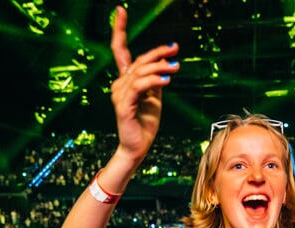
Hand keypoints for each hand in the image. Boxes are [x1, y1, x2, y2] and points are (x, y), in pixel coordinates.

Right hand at [110, 6, 178, 162]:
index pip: (120, 50)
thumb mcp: (154, 97)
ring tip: (176, 68)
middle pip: (138, 60)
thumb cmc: (145, 123)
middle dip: (158, 53)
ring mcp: (119, 95)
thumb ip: (156, 79)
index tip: (121, 10)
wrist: (138, 146)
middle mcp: (118, 84)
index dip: (120, 29)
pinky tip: (167, 80)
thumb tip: (166, 63)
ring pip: (140, 72)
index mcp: (125, 80)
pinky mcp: (123, 106)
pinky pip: (139, 87)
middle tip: (175, 51)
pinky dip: (154, 81)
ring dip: (160, 67)